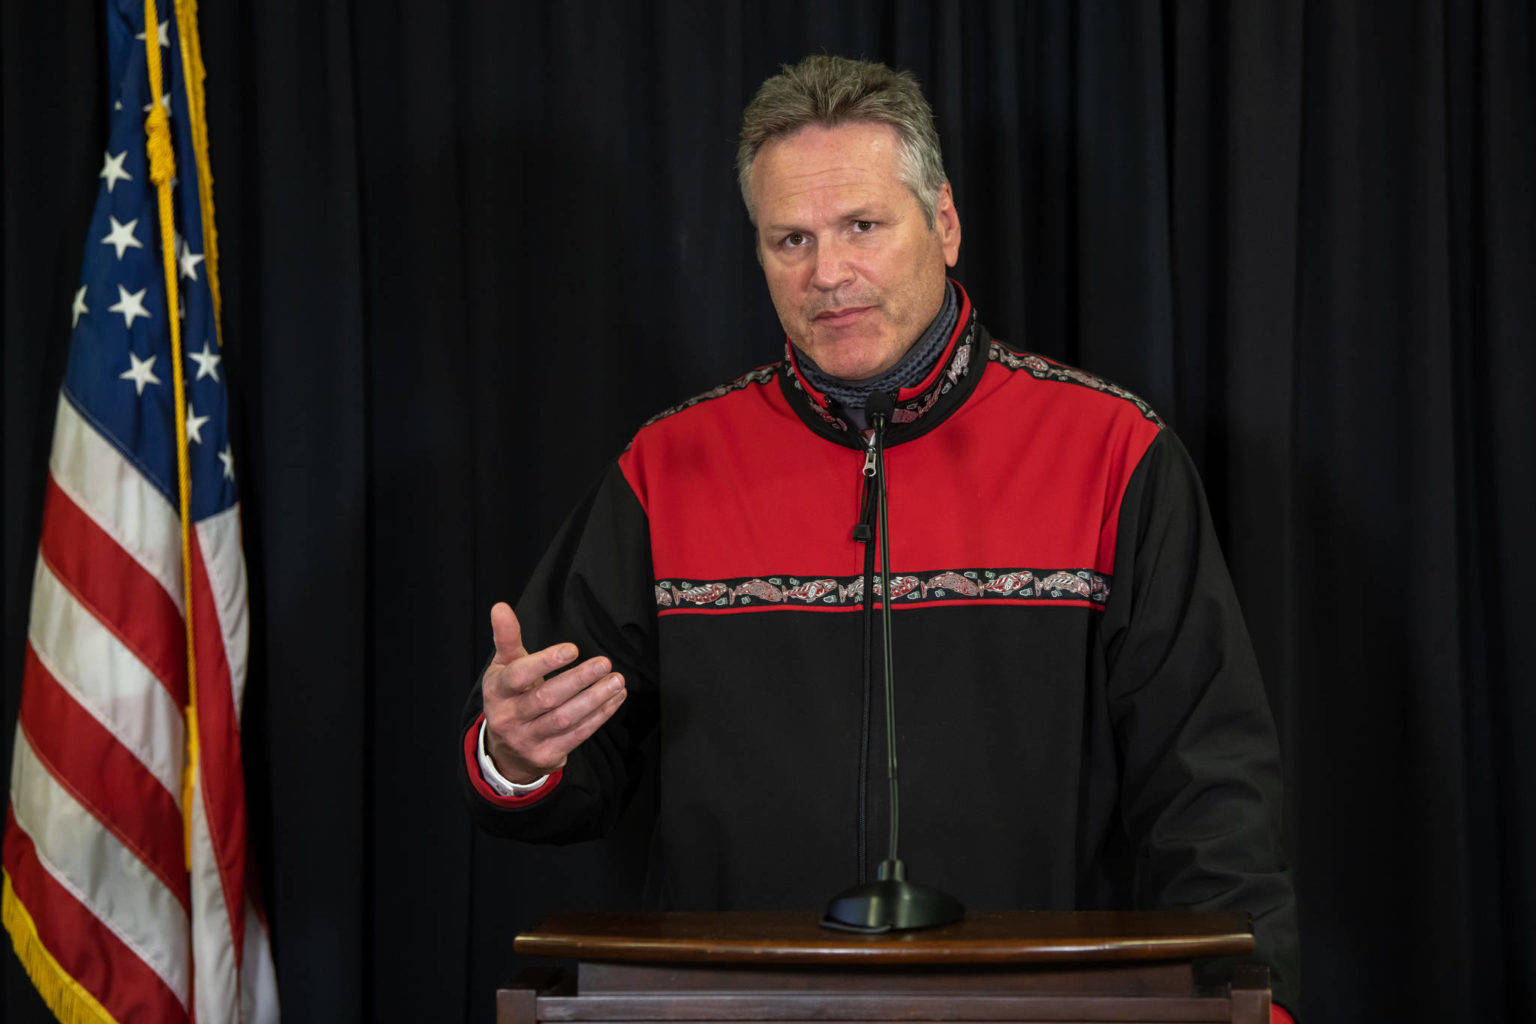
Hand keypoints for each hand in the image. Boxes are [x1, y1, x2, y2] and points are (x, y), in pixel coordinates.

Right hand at [480, 602, 626, 784]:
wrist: (505, 750)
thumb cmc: (510, 696)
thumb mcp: (504, 667)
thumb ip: (506, 638)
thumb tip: (500, 607)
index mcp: (497, 691)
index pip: (519, 675)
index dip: (545, 662)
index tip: (573, 649)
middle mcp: (508, 717)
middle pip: (546, 698)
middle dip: (578, 680)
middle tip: (604, 662)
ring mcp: (527, 740)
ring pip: (565, 719)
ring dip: (595, 699)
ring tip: (617, 680)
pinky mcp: (546, 756)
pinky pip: (577, 734)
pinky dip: (600, 715)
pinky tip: (615, 698)